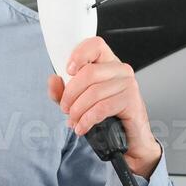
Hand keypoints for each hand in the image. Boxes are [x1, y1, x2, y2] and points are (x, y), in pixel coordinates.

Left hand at [47, 37, 161, 177]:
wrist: (128, 140)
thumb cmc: (106, 118)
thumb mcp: (78, 103)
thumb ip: (63, 92)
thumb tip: (54, 80)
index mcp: (108, 64)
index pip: (95, 45)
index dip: (79, 54)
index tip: (68, 71)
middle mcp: (121, 70)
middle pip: (89, 72)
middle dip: (71, 94)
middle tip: (66, 109)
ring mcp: (128, 85)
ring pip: (94, 92)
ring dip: (78, 110)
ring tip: (74, 121)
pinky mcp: (132, 101)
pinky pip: (102, 107)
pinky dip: (87, 120)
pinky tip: (82, 127)